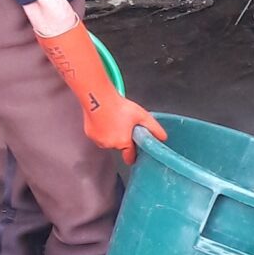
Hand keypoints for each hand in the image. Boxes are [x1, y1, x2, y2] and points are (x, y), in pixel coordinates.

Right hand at [37, 20, 168, 156]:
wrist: (97, 97)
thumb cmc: (119, 106)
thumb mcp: (142, 116)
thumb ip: (154, 128)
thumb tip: (163, 138)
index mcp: (123, 143)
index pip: (130, 157)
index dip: (134, 155)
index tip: (135, 155)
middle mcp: (109, 145)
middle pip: (120, 146)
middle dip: (123, 139)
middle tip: (125, 125)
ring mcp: (98, 140)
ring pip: (108, 141)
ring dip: (112, 135)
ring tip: (114, 120)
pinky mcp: (90, 135)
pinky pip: (99, 136)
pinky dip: (102, 130)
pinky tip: (105, 120)